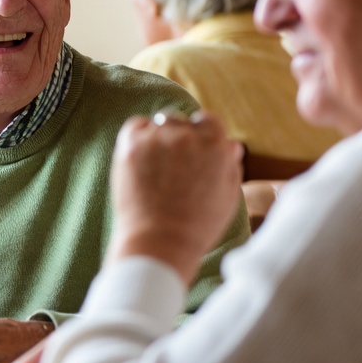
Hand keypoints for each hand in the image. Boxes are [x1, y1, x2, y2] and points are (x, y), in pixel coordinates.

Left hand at [109, 110, 243, 283]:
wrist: (159, 242)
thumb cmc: (197, 225)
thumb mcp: (227, 197)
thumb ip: (230, 166)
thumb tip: (231, 144)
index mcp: (215, 143)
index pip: (208, 120)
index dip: (201, 136)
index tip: (193, 154)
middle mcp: (187, 135)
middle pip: (181, 122)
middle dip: (179, 139)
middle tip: (172, 169)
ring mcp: (157, 138)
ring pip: (158, 124)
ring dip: (158, 138)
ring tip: (156, 171)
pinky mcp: (131, 144)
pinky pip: (136, 126)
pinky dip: (138, 137)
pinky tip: (141, 161)